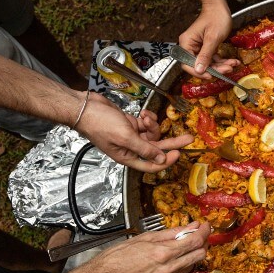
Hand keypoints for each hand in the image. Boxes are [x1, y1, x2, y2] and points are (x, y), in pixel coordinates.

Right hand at [75, 92, 192, 172]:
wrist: (85, 107)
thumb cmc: (100, 123)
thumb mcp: (125, 137)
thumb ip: (145, 149)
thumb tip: (161, 159)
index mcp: (128, 157)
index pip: (152, 165)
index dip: (166, 161)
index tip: (178, 152)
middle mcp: (131, 148)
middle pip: (157, 149)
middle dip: (172, 143)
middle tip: (189, 138)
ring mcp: (131, 136)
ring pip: (152, 135)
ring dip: (153, 125)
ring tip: (147, 117)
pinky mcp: (130, 124)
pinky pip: (146, 124)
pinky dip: (147, 118)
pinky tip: (144, 113)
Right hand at [79, 222, 210, 272]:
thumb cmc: (117, 258)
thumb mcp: (144, 238)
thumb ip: (171, 233)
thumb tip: (190, 227)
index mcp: (162, 254)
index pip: (195, 242)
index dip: (204, 232)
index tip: (206, 226)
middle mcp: (168, 270)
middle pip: (199, 256)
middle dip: (202, 243)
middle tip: (198, 235)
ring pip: (191, 266)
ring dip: (191, 255)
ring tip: (182, 246)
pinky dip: (180, 266)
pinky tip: (171, 260)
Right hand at [178, 0, 239, 78]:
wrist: (220, 8)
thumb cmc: (216, 18)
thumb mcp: (212, 38)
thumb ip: (206, 55)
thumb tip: (199, 70)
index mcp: (187, 43)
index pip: (187, 63)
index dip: (198, 72)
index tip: (211, 76)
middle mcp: (190, 46)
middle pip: (199, 65)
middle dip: (215, 69)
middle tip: (228, 69)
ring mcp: (198, 48)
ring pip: (208, 63)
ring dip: (221, 66)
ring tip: (233, 64)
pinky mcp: (206, 48)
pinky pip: (213, 58)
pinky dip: (223, 61)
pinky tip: (232, 61)